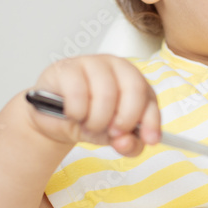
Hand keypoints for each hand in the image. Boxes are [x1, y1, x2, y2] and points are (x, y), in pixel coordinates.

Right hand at [26, 54, 161, 155]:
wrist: (57, 119)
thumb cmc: (90, 119)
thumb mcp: (114, 137)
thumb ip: (129, 144)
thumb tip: (127, 141)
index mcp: (135, 80)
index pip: (150, 98)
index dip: (151, 121)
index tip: (149, 140)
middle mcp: (117, 66)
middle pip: (134, 89)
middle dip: (124, 119)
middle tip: (112, 132)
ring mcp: (92, 63)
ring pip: (106, 93)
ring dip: (97, 120)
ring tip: (89, 124)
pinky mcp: (67, 68)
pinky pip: (77, 93)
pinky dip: (76, 112)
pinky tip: (73, 114)